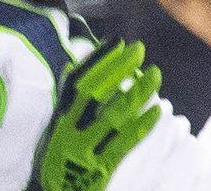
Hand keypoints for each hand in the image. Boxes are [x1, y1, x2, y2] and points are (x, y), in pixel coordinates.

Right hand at [30, 40, 161, 190]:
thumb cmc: (54, 157)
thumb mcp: (53, 125)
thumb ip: (66, 100)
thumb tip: (74, 66)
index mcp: (58, 117)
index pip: (78, 81)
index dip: (98, 60)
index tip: (117, 42)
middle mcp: (68, 129)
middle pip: (96, 93)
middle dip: (118, 69)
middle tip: (139, 49)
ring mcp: (84, 149)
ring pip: (114, 116)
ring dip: (137, 93)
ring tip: (155, 74)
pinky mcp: (100, 168)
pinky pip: (124, 144)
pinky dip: (141, 126)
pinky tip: (157, 111)